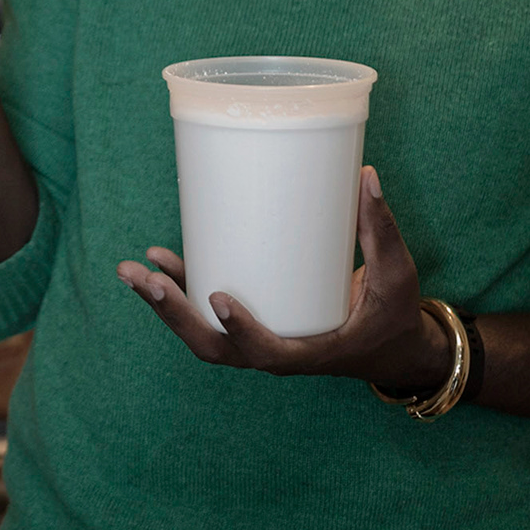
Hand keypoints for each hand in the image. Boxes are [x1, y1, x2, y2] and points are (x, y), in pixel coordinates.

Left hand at [116, 166, 449, 384]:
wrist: (389, 345)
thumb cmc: (394, 313)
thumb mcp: (397, 276)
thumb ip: (381, 229)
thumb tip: (367, 174)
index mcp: (311, 353)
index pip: (267, 355)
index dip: (241, 332)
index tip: (218, 298)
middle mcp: (276, 353)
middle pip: (214, 347)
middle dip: (174, 314)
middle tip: (146, 277)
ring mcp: (258, 341)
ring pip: (201, 335)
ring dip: (163, 305)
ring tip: (133, 269)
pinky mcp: (251, 323)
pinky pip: (205, 317)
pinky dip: (179, 292)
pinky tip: (156, 262)